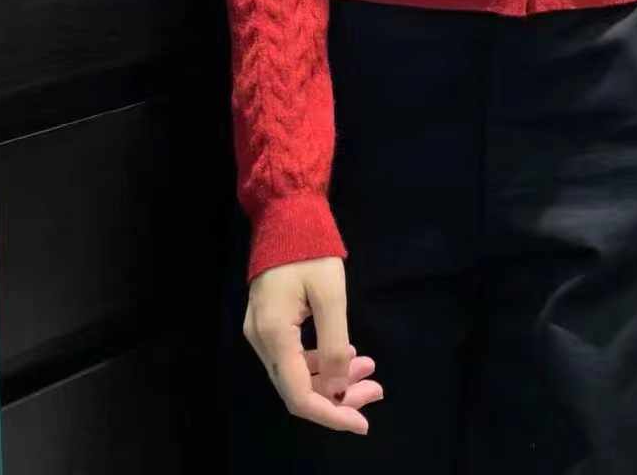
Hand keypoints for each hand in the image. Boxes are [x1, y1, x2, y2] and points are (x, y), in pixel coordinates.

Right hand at [243, 256, 382, 433]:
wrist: (286, 216)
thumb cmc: (311, 251)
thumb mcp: (331, 296)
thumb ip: (333, 345)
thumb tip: (337, 387)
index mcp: (274, 335)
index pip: (298, 395)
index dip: (331, 413)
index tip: (362, 421)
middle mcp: (260, 340)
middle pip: (297, 388)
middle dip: (338, 396)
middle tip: (376, 389)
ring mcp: (261, 331)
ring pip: (296, 373)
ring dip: (332, 378)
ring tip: (369, 368)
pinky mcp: (268, 322)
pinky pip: (293, 356)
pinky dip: (320, 361)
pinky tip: (347, 353)